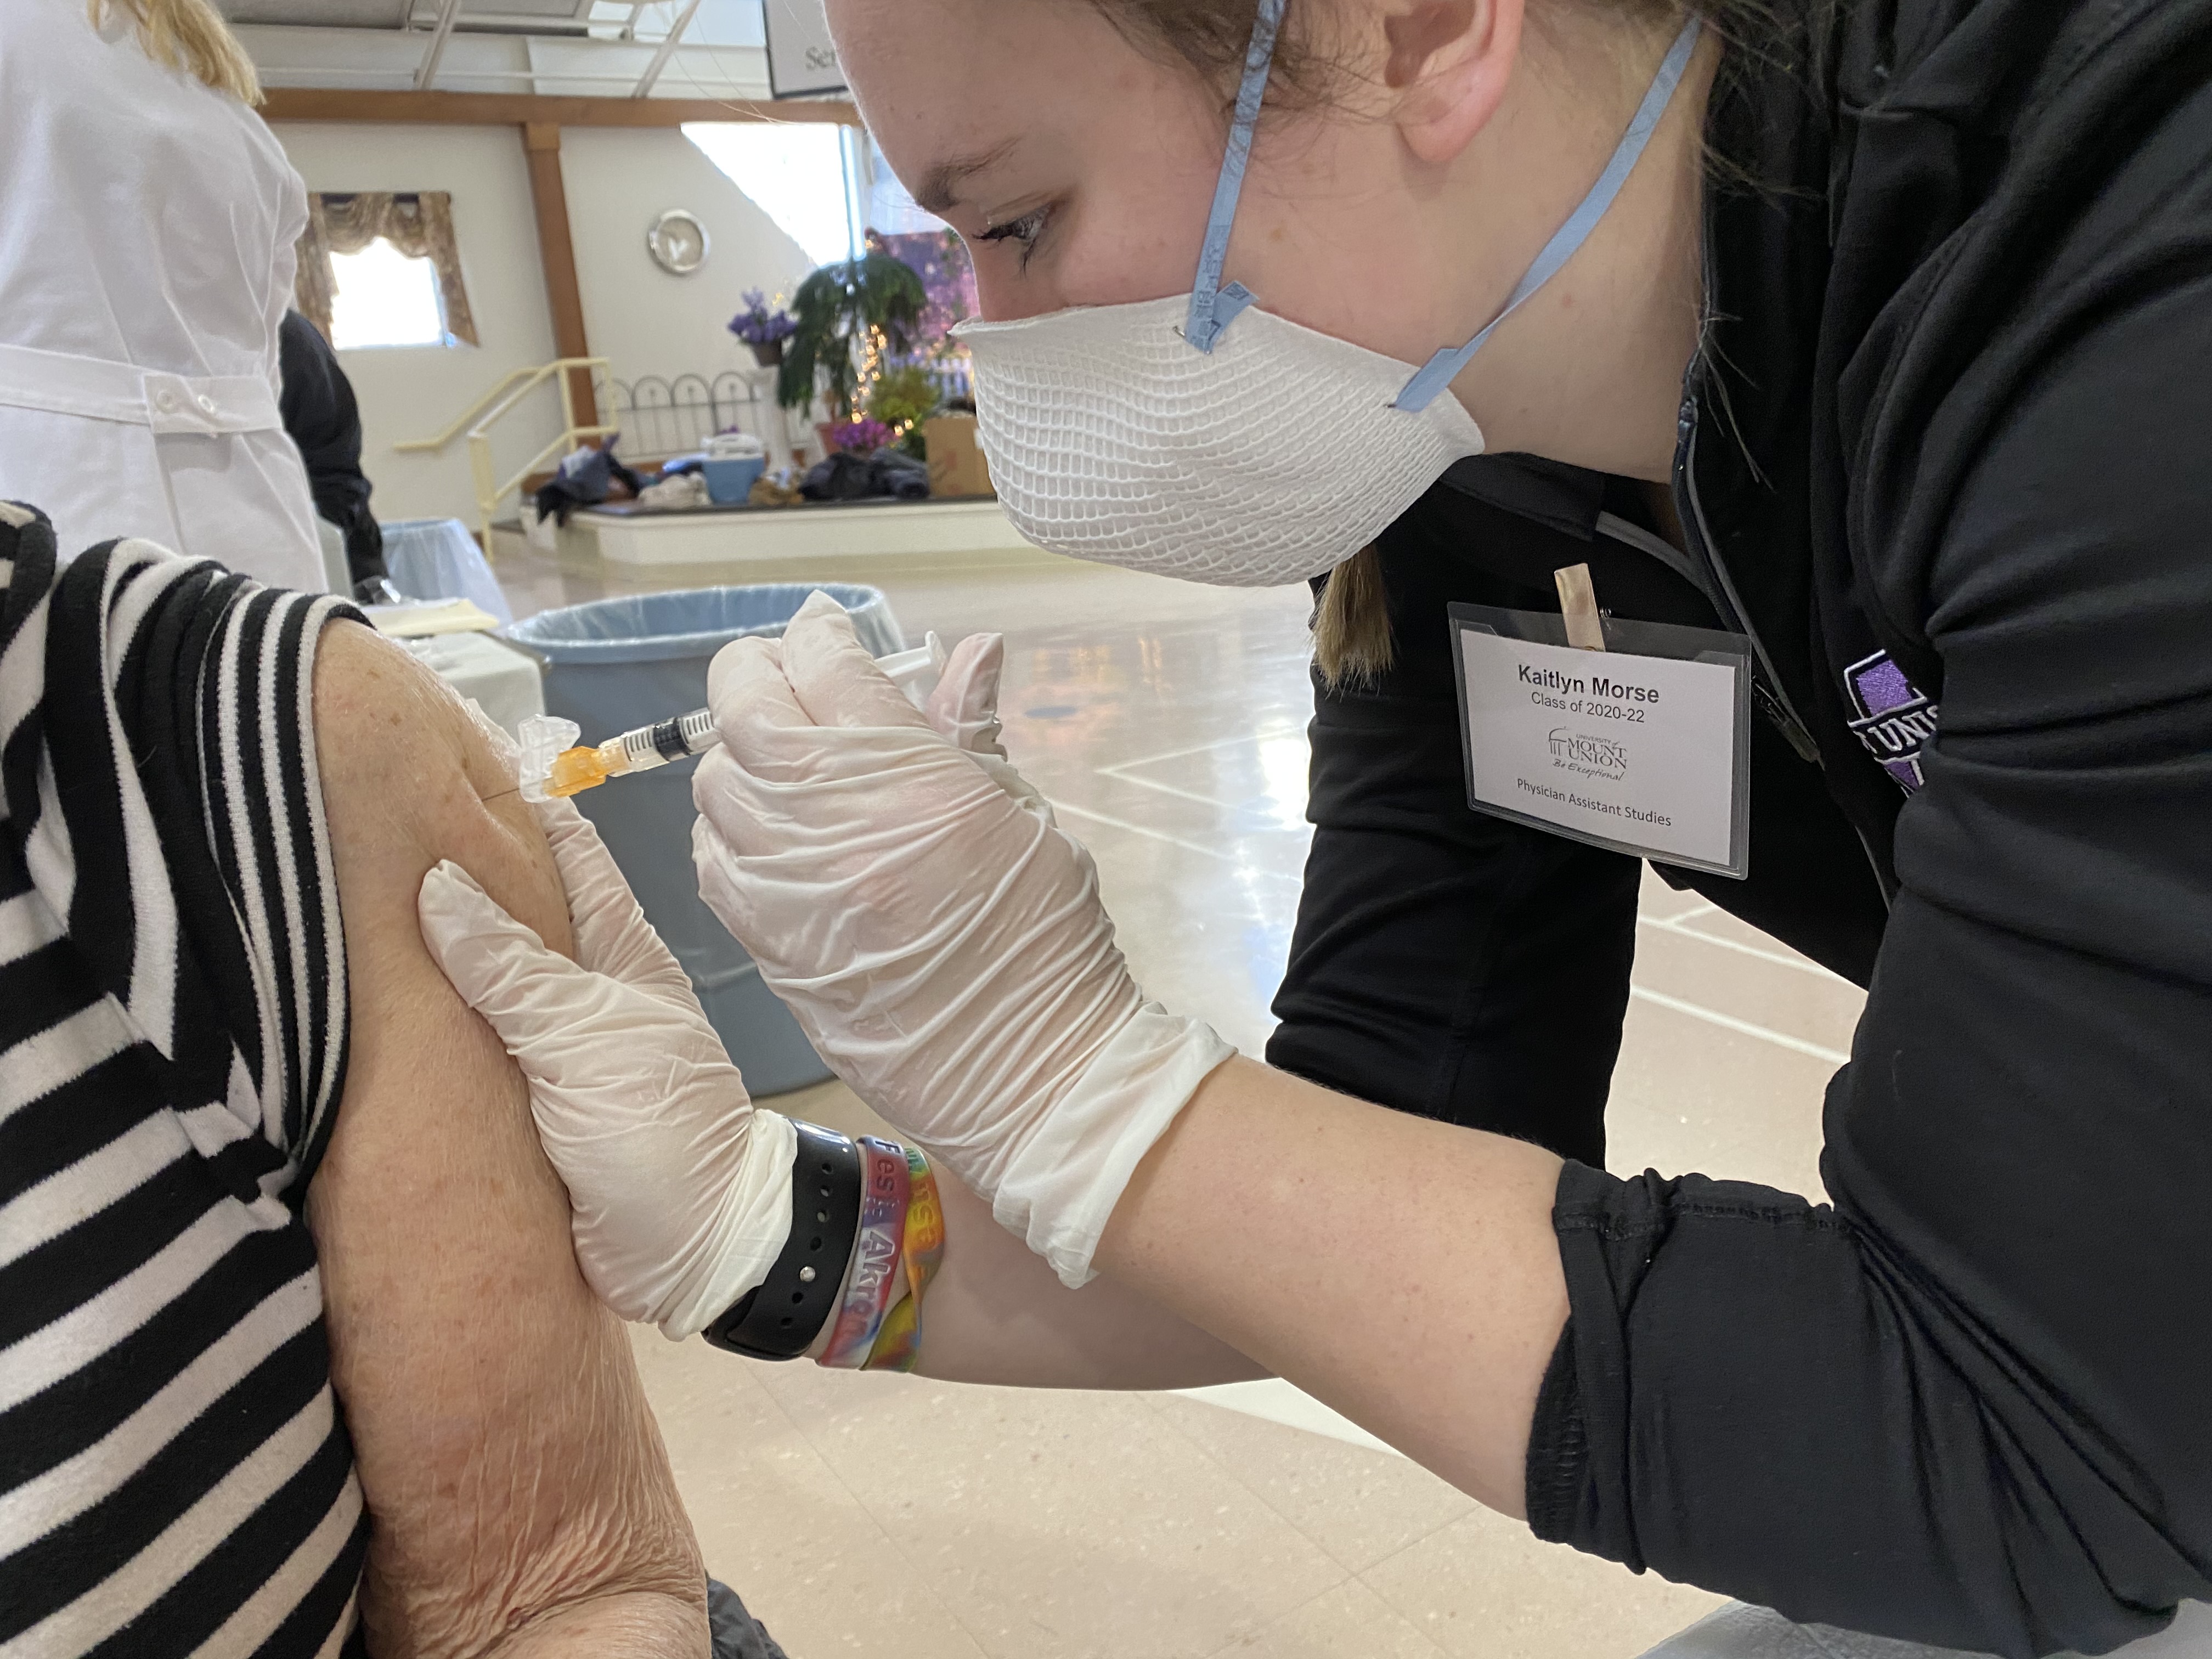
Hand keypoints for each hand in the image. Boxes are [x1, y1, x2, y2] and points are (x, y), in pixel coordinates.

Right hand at [419, 707, 795, 1338]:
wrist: (696, 1252)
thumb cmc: (662, 1132)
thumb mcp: (584, 1040)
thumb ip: (512, 969)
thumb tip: (439, 880)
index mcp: (615, 953)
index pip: (562, 854)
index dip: (514, 807)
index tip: (442, 759)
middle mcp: (580, 987)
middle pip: (508, 915)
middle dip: (449, 878)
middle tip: (358, 833)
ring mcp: (548, 1044)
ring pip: (477, 982)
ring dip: (424, 957)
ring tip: (337, 909)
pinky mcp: (518, 1104)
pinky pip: (463, 1051)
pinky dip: (422, 1030)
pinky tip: (361, 1011)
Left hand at [691, 594, 1233, 1285]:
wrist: (1028, 1068)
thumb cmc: (1045, 937)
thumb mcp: (1023, 815)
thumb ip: (970, 728)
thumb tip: (971, 647)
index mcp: (910, 777)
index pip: (825, 665)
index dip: (818, 631)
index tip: (826, 627)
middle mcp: (831, 822)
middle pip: (746, 709)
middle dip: (759, 674)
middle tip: (788, 675)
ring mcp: (786, 884)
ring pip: (715, 781)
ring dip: (739, 752)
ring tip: (780, 757)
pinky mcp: (765, 942)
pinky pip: (711, 858)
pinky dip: (726, 828)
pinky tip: (764, 831)